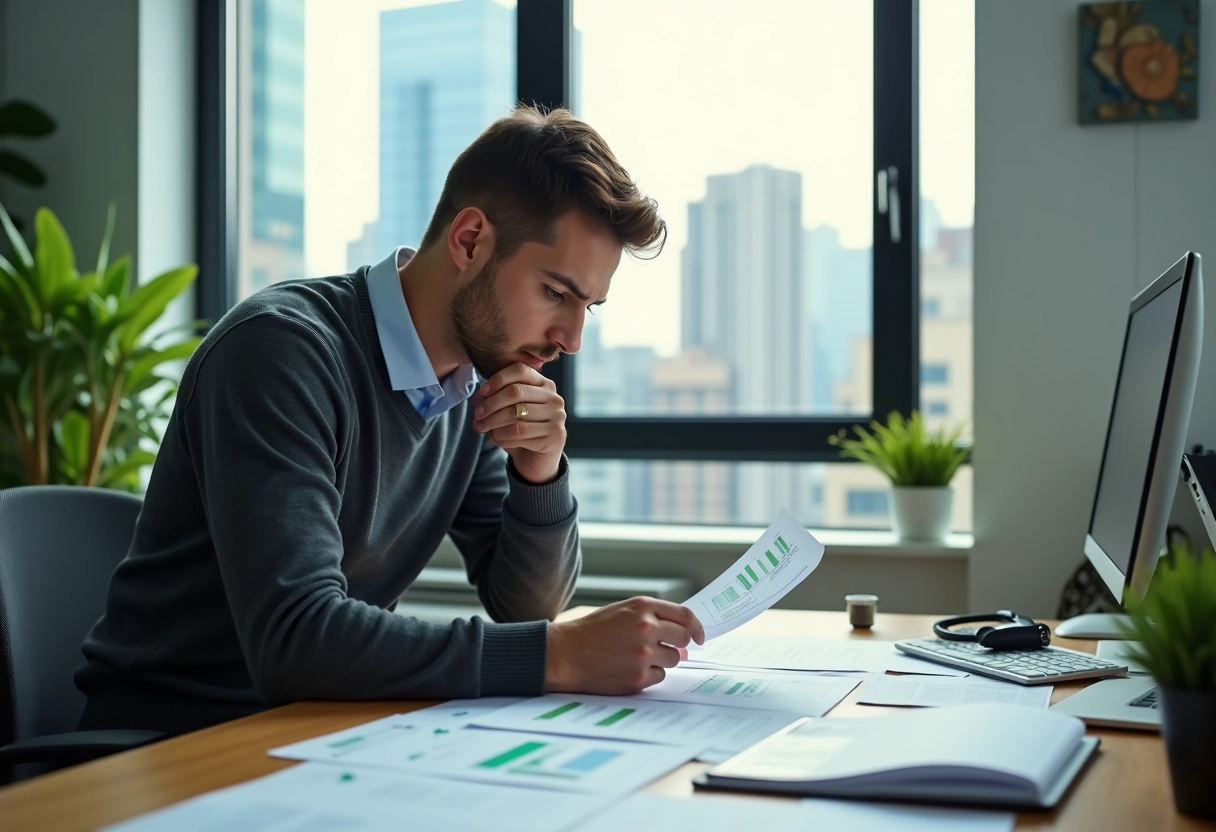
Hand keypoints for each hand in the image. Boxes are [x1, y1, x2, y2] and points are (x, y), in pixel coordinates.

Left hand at [473, 363, 566, 483]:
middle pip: (516, 391)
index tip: (482, 392)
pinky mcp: (554, 436)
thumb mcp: (508, 411)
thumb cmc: (521, 431)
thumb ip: (494, 400)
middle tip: (477, 415)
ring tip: (481, 428)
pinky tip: (495, 439)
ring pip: (516, 415)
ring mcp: (557, 417)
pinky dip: (501, 436)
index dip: (498, 379)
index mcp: (545, 385)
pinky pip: (519, 433)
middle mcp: (554, 399)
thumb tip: (478, 397)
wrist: (537, 461)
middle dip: (491, 404)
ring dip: (492, 422)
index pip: (520, 370)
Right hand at [545, 597, 705, 694]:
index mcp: (642, 607)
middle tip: (663, 648)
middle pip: (683, 639)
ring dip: (661, 660)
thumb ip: (653, 618)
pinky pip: (659, 677)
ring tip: (635, 657)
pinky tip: (628, 668)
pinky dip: (649, 675)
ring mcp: (643, 654)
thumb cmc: (592, 632)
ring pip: (673, 660)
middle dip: (678, 645)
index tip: (700, 636)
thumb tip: (684, 641)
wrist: (565, 654)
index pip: (685, 615)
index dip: (696, 627)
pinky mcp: (638, 677)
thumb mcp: (622, 611)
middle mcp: (646, 628)